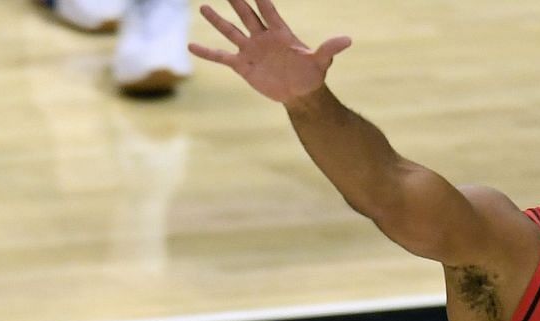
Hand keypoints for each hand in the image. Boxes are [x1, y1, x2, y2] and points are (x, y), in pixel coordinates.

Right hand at [191, 0, 350, 104]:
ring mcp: (250, 50)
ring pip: (230, 31)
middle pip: (246, 14)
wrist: (300, 92)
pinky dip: (207, 52)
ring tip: (203, 7)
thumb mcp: (321, 62)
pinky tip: (191, 45)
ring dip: (217, 20)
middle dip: (236, 0)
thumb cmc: (312, 75)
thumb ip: (329, 49)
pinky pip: (221, 57)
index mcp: (280, 32)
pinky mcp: (242, 66)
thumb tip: (347, 40)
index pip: (267, 9)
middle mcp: (262, 37)